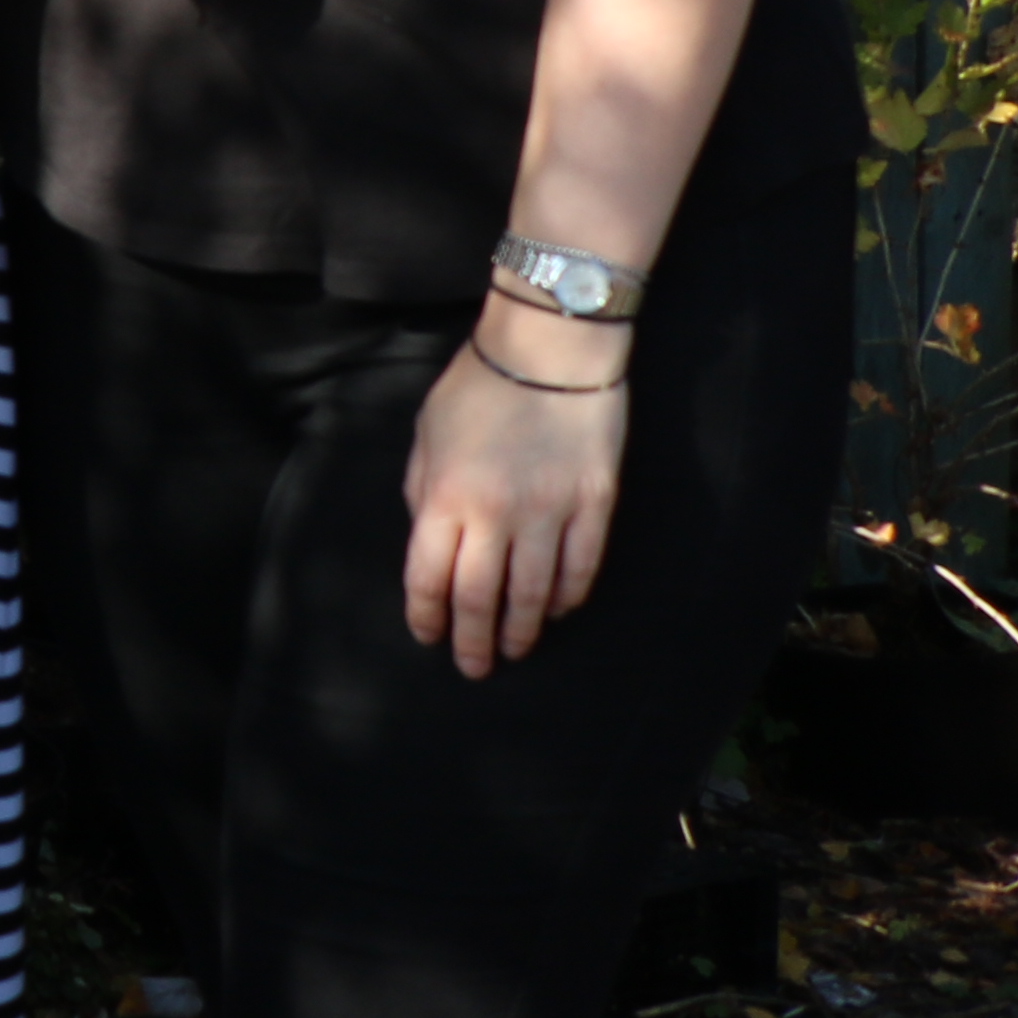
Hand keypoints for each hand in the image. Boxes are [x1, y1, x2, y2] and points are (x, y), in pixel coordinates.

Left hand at [401, 301, 632, 677]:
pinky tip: (554, 611)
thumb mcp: (427, 434)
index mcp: (444, 495)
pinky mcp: (595, 507)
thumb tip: (427, 539)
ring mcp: (549, 513)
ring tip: (514, 651)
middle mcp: (495, 513)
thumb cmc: (477, 387)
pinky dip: (565, 598)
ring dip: (521, 631)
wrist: (550, 350)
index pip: (428, 576)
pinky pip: (580, 569)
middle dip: (474, 641)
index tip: (428, 635)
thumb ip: (422, 490)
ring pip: (533, 595)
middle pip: (479, 598)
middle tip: (474, 667)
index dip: (426, 615)